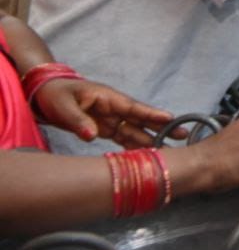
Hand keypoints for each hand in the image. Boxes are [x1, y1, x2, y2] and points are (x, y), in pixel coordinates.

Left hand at [34, 78, 173, 147]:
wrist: (43, 94)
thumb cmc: (55, 94)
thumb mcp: (63, 106)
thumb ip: (79, 121)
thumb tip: (92, 136)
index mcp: (108, 98)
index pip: (133, 108)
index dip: (152, 114)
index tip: (170, 118)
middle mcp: (114, 108)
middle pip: (141, 119)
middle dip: (162, 127)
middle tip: (183, 134)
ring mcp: (110, 118)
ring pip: (134, 130)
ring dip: (150, 139)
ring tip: (168, 150)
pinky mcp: (104, 127)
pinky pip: (122, 138)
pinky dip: (132, 146)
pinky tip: (144, 155)